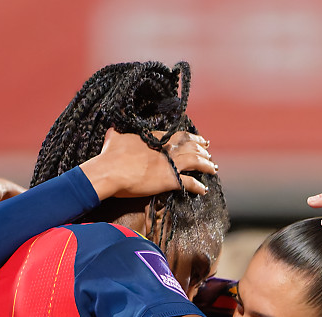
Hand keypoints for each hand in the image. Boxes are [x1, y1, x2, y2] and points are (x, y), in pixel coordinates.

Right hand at [82, 129, 216, 200]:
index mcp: (155, 137)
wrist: (109, 171)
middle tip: (209, 151)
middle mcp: (165, 148)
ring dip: (206, 165)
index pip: (178, 135)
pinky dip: (199, 186)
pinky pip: (190, 183)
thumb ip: (119, 128)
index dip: (190, 137)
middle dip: (202, 149)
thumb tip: (116, 122)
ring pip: (195, 162)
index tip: (198, 139)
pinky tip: (204, 190)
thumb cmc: (109, 154)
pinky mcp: (170, 180)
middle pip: (190, 146)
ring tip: (212, 168)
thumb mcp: (115, 134)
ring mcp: (169, 164)